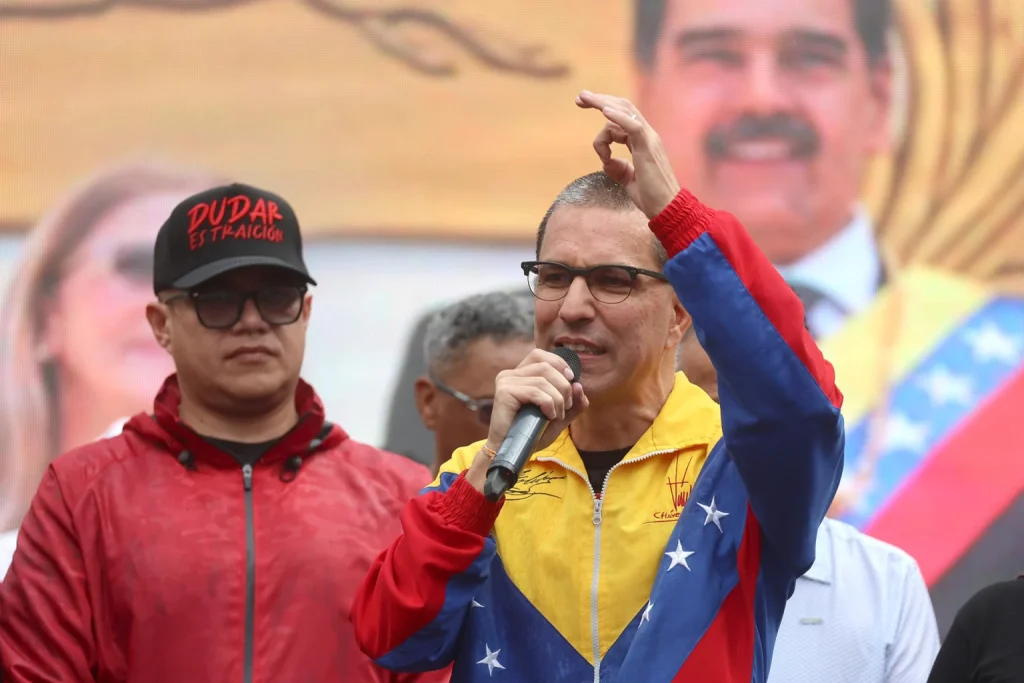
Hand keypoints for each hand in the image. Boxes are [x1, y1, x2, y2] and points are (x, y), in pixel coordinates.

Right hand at [464, 349, 588, 492]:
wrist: (511, 453)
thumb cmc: (531, 434)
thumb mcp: (558, 417)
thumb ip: (572, 404)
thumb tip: (579, 385)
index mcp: (520, 374)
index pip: (540, 355)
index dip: (559, 364)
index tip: (572, 380)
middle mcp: (510, 374)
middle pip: (546, 366)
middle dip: (564, 386)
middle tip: (566, 407)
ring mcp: (505, 382)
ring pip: (543, 379)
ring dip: (558, 399)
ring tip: (557, 416)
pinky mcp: (504, 392)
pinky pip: (535, 391)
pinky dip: (549, 404)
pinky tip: (549, 416)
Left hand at [575, 90, 680, 218]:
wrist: (666, 208)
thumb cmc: (650, 197)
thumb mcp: (628, 180)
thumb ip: (618, 169)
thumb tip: (606, 161)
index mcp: (642, 141)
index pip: (623, 117)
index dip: (604, 110)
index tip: (583, 107)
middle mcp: (647, 136)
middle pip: (623, 107)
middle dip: (600, 100)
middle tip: (580, 97)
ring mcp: (649, 140)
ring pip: (625, 112)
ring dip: (603, 104)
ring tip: (584, 99)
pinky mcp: (648, 148)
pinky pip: (633, 126)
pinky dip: (619, 117)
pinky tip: (604, 111)